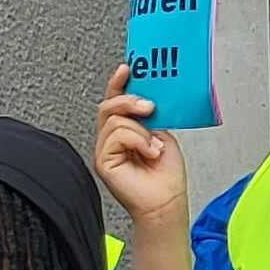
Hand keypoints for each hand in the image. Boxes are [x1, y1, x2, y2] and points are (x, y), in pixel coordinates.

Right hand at [97, 68, 191, 230]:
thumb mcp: (161, 134)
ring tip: (153, 147)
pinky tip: (148, 153)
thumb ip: (148, 117)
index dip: (117, 84)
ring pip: (114, 120)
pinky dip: (138, 140)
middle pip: (108, 106)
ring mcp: (105, 151)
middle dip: (130, 101)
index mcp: (124, 132)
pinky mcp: (103, 161)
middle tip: (149, 107)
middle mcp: (111, 140)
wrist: (166, 201)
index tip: (126, 69)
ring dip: (141, 131)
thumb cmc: (165, 176)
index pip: (114, 102)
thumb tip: (145, 98)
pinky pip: (117, 135)